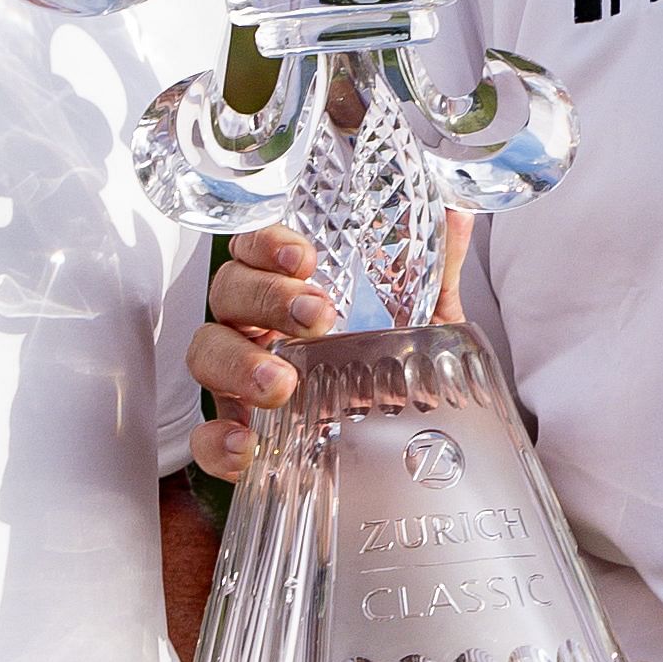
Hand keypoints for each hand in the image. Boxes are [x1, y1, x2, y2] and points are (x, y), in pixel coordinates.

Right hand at [188, 223, 467, 484]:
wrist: (401, 444)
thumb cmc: (391, 365)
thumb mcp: (421, 319)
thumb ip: (434, 270)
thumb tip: (458, 214)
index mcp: (285, 289)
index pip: (255, 247)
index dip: (268, 244)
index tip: (305, 257)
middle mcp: (253, 326)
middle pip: (229, 292)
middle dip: (266, 298)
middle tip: (316, 318)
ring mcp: (237, 380)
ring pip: (206, 354)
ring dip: (239, 364)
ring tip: (281, 384)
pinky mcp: (236, 434)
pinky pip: (205, 438)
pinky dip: (216, 442)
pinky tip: (247, 447)